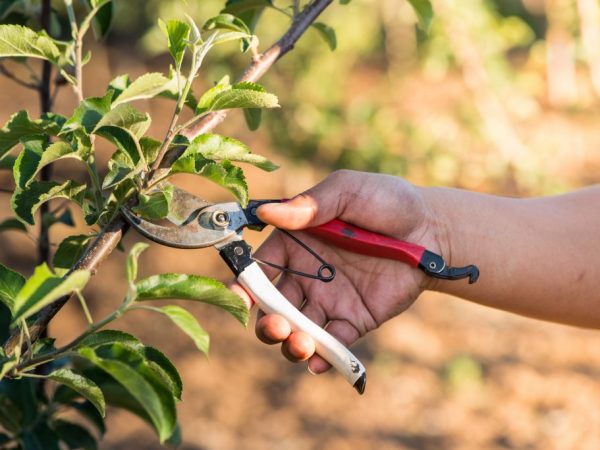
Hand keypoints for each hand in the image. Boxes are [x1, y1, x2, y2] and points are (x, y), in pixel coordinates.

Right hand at [232, 170, 447, 373]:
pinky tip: (319, 362)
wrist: (432, 230)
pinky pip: (334, 343)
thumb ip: (309, 205)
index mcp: (296, 244)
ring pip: (299, 330)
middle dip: (267, 322)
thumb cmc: (387, 201)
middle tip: (277, 326)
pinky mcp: (355, 319)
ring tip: (301, 343)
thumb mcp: (347, 191)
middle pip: (274, 307)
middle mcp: (307, 275)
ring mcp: (330, 300)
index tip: (240, 299)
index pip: (260, 269)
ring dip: (292, 343)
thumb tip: (266, 212)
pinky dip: (324, 357)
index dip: (246, 286)